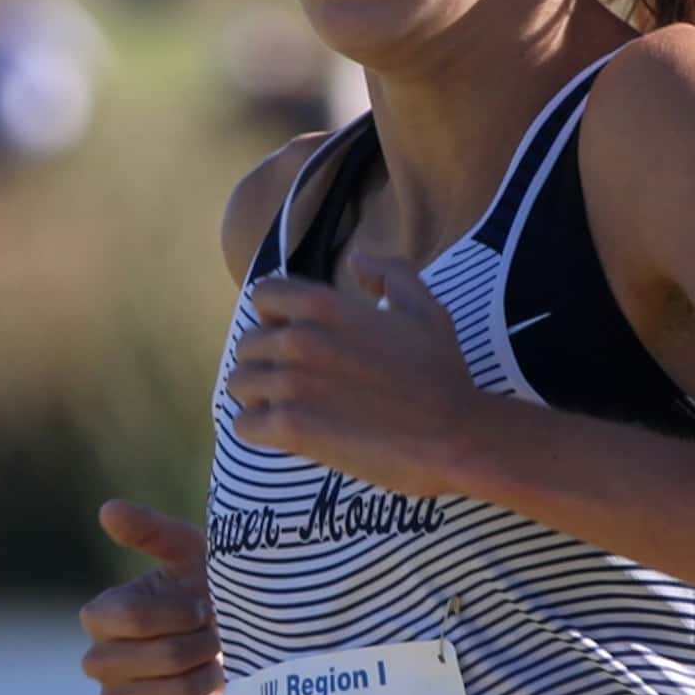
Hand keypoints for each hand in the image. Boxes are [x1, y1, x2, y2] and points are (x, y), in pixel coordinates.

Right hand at [77, 500, 221, 694]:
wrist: (249, 649)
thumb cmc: (217, 593)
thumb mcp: (194, 555)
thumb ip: (153, 532)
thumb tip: (108, 510)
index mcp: (105, 615)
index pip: (125, 619)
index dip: (175, 616)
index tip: (204, 607)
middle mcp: (101, 660)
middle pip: (145, 661)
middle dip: (193, 649)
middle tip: (216, 640)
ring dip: (198, 684)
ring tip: (216, 669)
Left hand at [224, 253, 490, 499]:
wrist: (454, 435)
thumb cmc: (443, 373)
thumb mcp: (425, 308)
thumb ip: (389, 272)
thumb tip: (356, 259)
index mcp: (324, 305)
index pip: (263, 295)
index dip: (276, 316)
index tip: (294, 337)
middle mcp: (299, 338)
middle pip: (248, 344)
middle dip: (267, 362)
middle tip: (297, 383)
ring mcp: (290, 384)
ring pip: (239, 385)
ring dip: (260, 397)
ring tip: (289, 409)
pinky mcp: (289, 429)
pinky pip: (243, 426)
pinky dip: (259, 431)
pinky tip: (287, 434)